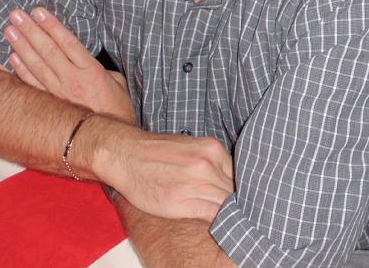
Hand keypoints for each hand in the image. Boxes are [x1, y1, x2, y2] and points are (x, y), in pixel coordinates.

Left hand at [5, 7, 135, 124]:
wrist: (111, 143)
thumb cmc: (118, 111)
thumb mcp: (117, 82)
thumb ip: (100, 68)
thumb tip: (87, 61)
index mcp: (92, 72)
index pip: (68, 43)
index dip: (52, 26)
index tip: (39, 11)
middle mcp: (73, 81)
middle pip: (47, 51)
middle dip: (31, 30)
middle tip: (16, 14)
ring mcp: (59, 95)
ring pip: (36, 66)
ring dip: (21, 46)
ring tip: (9, 30)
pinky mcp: (51, 106)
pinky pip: (32, 86)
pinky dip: (21, 70)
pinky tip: (12, 56)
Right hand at [105, 126, 234, 222]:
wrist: (126, 154)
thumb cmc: (156, 152)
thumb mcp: (191, 147)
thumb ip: (212, 161)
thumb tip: (231, 180)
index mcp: (212, 149)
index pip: (240, 174)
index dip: (242, 187)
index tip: (241, 196)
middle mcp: (207, 165)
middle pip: (235, 189)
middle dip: (237, 200)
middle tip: (240, 211)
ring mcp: (195, 183)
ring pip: (226, 203)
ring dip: (229, 212)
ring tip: (229, 218)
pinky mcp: (182, 202)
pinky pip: (212, 215)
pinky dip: (218, 220)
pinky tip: (217, 221)